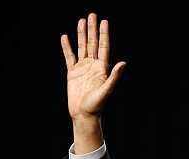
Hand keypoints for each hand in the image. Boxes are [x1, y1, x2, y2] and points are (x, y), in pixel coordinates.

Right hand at [60, 13, 125, 148]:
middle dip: (92, 29)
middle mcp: (93, 66)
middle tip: (92, 15)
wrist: (83, 115)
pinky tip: (65, 37)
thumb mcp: (107, 90)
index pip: (103, 47)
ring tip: (82, 21)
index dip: (103, 34)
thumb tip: (123, 63)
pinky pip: (69, 57)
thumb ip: (114, 76)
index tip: (104, 21)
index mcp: (102, 68)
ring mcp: (83, 68)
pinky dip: (67, 47)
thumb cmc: (96, 105)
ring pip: (82, 47)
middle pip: (92, 43)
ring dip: (81, 34)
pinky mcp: (73, 73)